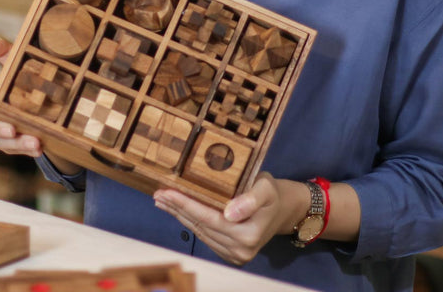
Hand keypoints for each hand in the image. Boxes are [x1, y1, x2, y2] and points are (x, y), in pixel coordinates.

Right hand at [0, 37, 43, 157]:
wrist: (46, 101)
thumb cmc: (23, 78)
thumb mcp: (17, 63)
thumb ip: (4, 50)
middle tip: (10, 128)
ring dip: (13, 141)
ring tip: (34, 140)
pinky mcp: (8, 143)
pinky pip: (12, 149)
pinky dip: (25, 147)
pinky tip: (39, 145)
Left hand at [152, 173, 306, 264]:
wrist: (284, 210)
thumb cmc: (273, 194)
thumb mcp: (266, 188)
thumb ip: (250, 199)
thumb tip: (229, 213)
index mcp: (247, 235)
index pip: (208, 218)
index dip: (186, 205)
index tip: (167, 192)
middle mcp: (239, 250)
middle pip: (200, 226)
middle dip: (177, 209)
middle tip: (158, 194)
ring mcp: (234, 255)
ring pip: (200, 232)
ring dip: (180, 216)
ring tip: (163, 201)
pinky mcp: (229, 254)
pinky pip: (205, 236)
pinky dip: (191, 222)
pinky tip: (179, 211)